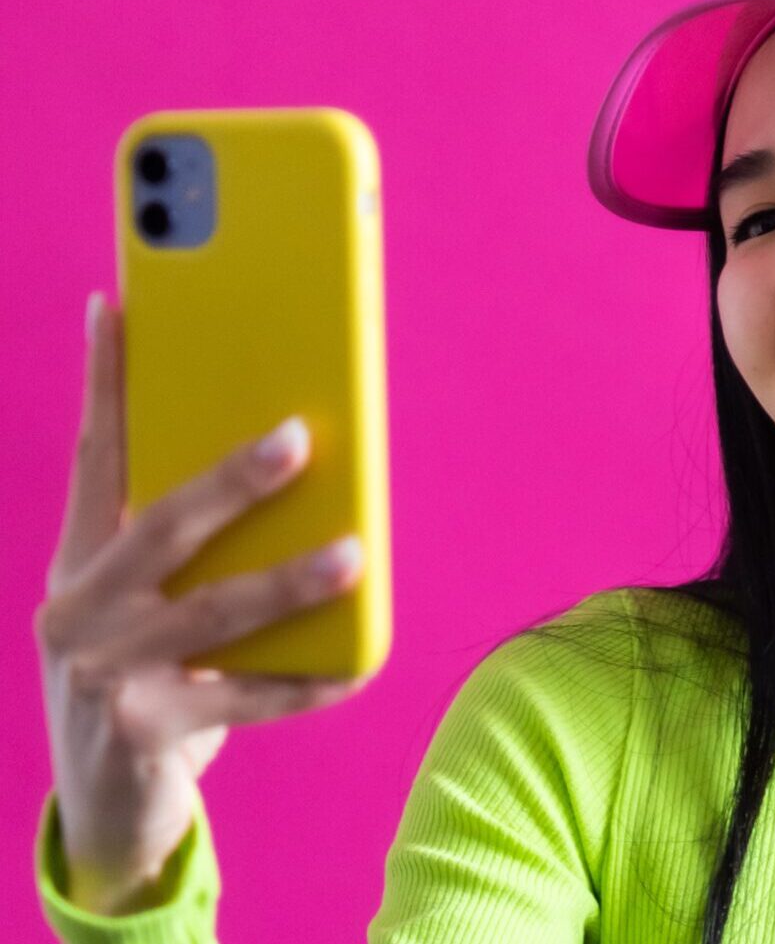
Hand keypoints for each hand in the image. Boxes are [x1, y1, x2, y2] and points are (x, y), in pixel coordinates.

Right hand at [34, 291, 372, 914]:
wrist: (108, 804)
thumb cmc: (145, 673)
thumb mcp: (146, 602)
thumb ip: (188, 543)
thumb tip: (289, 452)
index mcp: (80, 561)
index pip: (94, 456)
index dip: (105, 382)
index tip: (118, 305)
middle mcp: (79, 609)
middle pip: (163, 526)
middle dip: (233, 479)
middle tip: (299, 436)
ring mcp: (104, 674)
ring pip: (214, 612)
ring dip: (289, 581)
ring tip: (353, 553)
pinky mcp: (143, 733)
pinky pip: (247, 698)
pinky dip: (308, 682)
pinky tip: (359, 664)